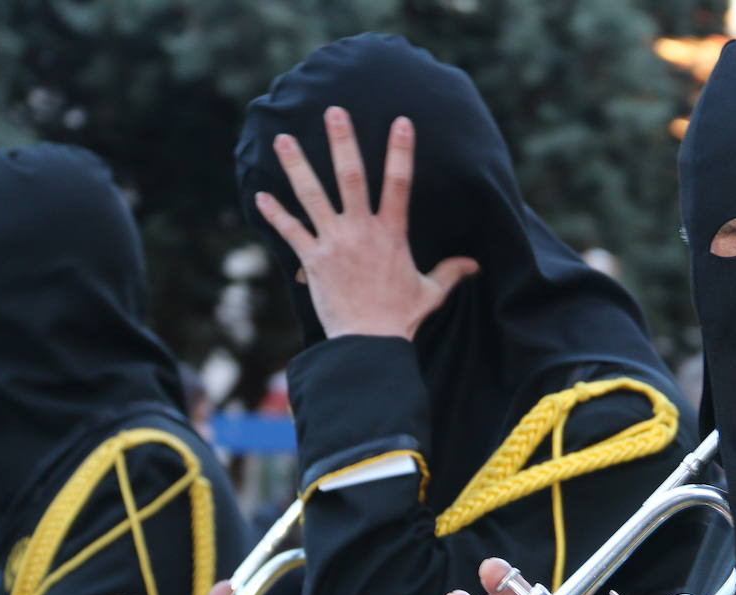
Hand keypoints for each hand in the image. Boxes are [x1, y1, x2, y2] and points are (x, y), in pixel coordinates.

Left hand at [254, 106, 478, 339]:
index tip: (401, 121)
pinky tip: (261, 196)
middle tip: (333, 112)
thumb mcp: (431, 292)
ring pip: (312, 196)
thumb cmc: (401, 318)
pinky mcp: (312, 260)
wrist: (368, 342)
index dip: (401, 151)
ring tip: (283, 139)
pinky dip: (275, 214)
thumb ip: (450, 272)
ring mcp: (334, 242)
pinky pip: (290, 231)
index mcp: (392, 234)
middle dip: (342, 142)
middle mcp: (362, 231)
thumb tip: (474, 265)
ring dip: (297, 165)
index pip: (400, 184)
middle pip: (351, 177)